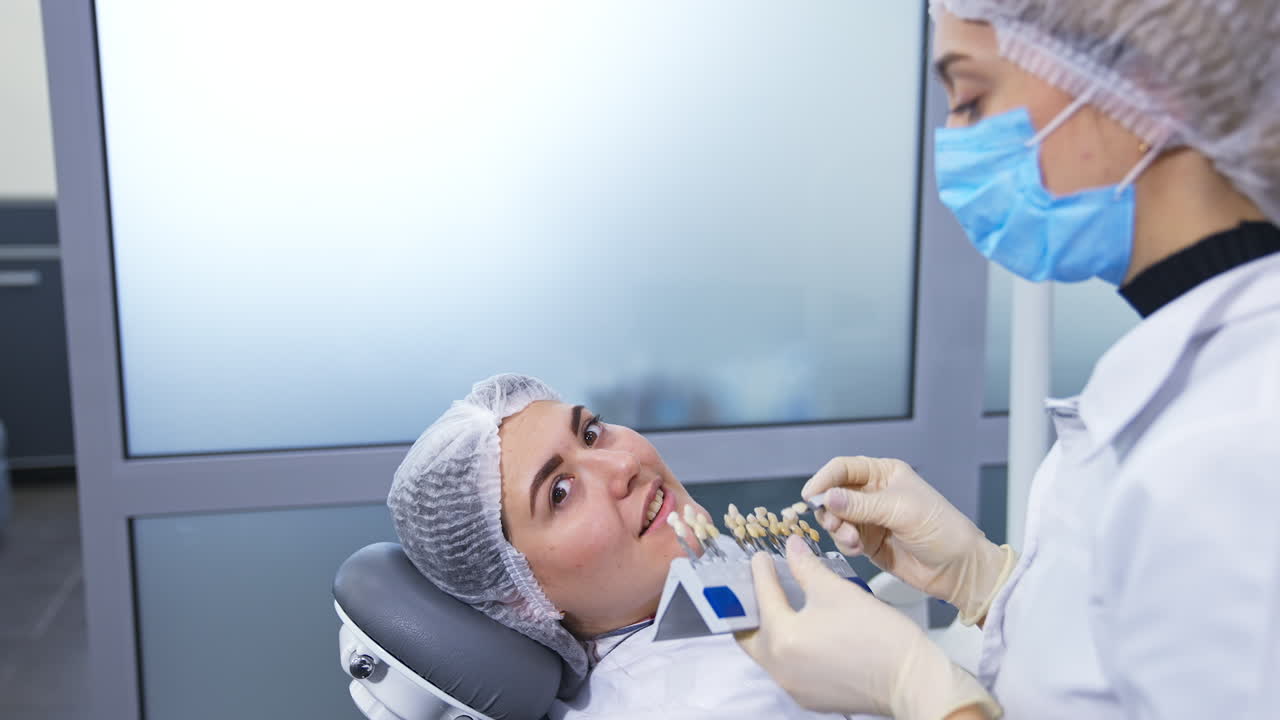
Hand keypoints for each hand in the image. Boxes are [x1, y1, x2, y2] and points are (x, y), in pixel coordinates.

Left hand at [735, 536, 999, 719]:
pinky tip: (799, 630)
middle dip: (749, 608)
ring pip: (766, 652)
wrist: (911, 679)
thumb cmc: (875, 632)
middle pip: (749, 634)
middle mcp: (779, 668)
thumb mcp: (836, 590)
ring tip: (777, 604)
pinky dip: (785, 647)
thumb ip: (805, 566)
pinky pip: (785, 667)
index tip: (760, 557)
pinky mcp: (808, 697)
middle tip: (756, 586)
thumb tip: (791, 546)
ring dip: (767, 627)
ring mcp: (792, 687)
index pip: (762, 596)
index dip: (760, 572)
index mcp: (782, 638)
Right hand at [805, 457, 1015, 624]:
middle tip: (834, 523)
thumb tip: (828, 497)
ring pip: (835, 517)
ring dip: (837, 529)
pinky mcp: (868, 542)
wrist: (958, 569)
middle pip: (834, 493)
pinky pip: (843, 538)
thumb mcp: (901, 511)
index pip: (843, 468)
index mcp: (885, 474)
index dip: (824, 479)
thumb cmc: (942, 530)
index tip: (811, 496)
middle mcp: (874, 493)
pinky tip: (857, 548)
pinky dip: (844, 543)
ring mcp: (870, 518)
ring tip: (852, 540)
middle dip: (829, 508)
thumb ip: (861, 504)